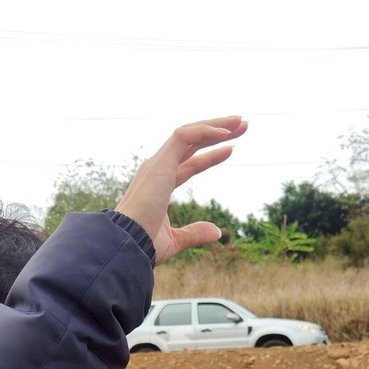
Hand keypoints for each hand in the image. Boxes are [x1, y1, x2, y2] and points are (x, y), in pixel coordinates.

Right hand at [115, 116, 247, 264]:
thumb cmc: (142, 245)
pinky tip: (226, 134)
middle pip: (191, 142)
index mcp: (159, 184)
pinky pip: (185, 136)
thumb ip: (194, 234)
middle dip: (216, 131)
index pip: (189, 163)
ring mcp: (158, 164)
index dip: (210, 155)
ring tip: (241, 122)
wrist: (127, 244)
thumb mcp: (175, 241)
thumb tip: (216, 232)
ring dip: (215, 125)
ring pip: (189, 133)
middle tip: (242, 125)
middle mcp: (157, 169)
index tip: (231, 149)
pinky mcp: (160, 162)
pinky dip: (206, 131)